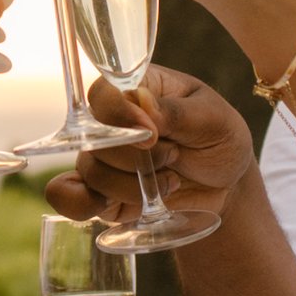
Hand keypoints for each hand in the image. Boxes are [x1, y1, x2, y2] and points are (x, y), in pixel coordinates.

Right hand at [45, 71, 256, 225]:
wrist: (227, 186)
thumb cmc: (220, 139)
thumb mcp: (213, 120)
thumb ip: (177, 112)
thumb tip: (142, 103)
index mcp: (136, 90)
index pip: (102, 94)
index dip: (119, 115)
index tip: (153, 133)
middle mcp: (111, 123)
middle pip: (94, 137)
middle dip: (136, 158)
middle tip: (173, 156)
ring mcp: (104, 159)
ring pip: (91, 171)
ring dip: (132, 185)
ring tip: (169, 181)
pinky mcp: (102, 193)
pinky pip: (69, 198)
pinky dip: (81, 205)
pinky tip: (114, 204)